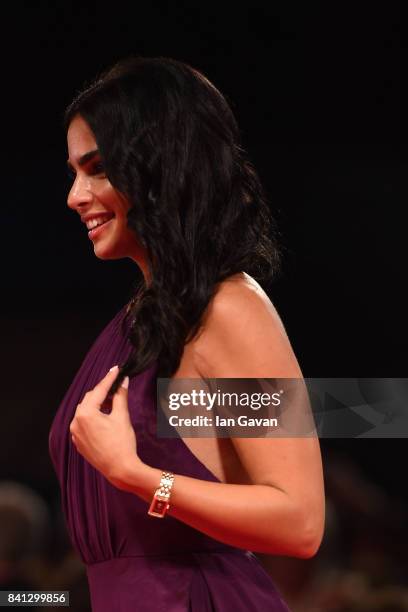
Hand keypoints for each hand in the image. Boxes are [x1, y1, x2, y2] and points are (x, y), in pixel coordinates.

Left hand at [69, 366, 141, 486]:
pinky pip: (84, 424)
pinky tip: (104, 417)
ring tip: (112, 401)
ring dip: (97, 404)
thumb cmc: (122, 443)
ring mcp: (75, 434)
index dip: (109, 379)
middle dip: (102, 391)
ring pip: (85, 411)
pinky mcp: (79, 443)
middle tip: (116, 385)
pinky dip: (93, 417)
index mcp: (86, 414)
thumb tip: (123, 381)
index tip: (116, 369)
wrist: (120, 469)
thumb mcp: (122, 416)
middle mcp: (76, 422)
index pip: (98, 390)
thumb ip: (120, 396)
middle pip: (90, 399)